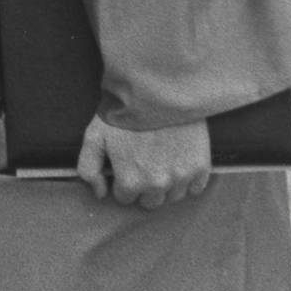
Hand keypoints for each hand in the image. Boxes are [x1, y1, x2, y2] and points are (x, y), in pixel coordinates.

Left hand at [76, 113, 210, 208]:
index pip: (124, 198)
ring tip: (159, 158)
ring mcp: (181, 177)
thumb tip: (99, 193)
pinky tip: (177, 159)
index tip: (123, 163)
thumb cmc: (122, 111)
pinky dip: (187, 179)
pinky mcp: (201, 167)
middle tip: (142, 160)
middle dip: (143, 185)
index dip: (121, 180)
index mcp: (131, 181)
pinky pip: (194, 188)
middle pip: (150, 201)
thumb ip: (89, 168)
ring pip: (172, 196)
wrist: (156, 89)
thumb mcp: (94, 136)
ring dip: (166, 184)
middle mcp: (158, 185)